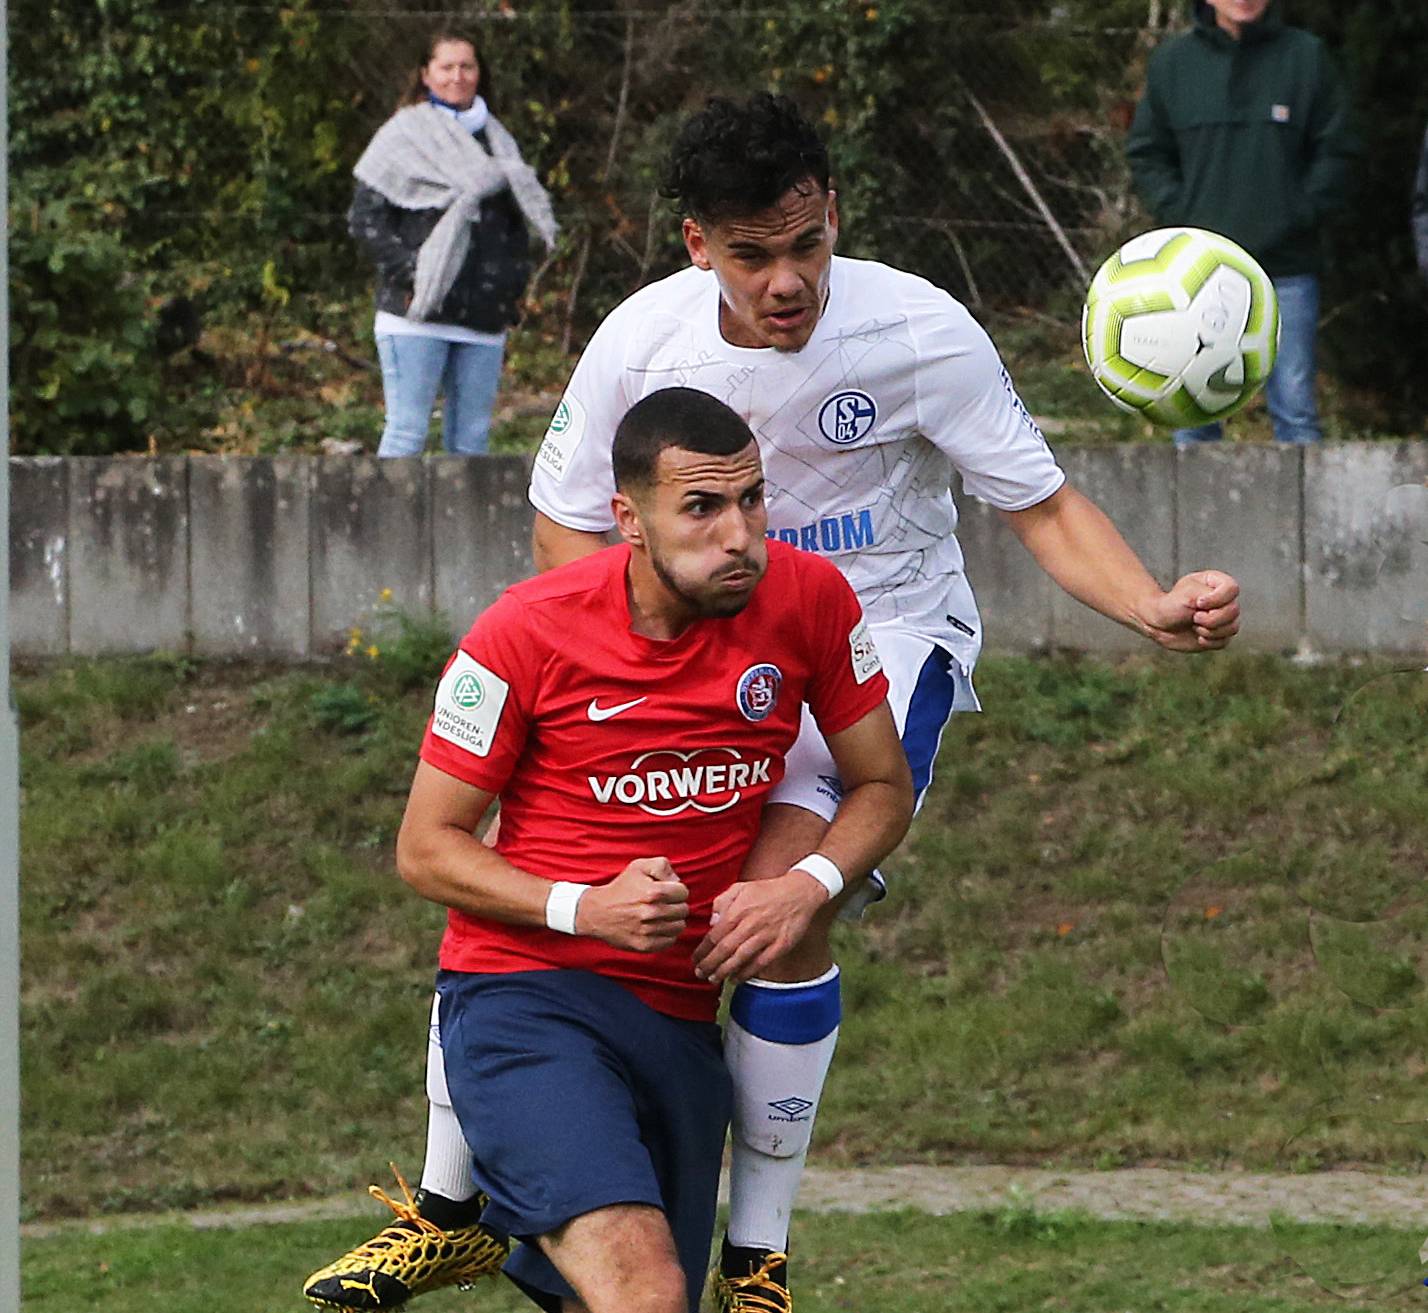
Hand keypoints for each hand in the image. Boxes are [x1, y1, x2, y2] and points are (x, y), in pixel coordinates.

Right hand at [576, 857, 687, 951]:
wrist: (597, 912)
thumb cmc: (622, 888)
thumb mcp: (639, 866)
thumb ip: (663, 866)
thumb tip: (677, 881)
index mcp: (654, 892)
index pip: (684, 893)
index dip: (676, 890)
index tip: (666, 891)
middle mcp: (652, 913)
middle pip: (684, 910)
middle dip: (675, 905)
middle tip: (662, 903)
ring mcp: (649, 931)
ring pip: (679, 926)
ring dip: (672, 920)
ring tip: (659, 915)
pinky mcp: (645, 945)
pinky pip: (670, 941)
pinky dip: (666, 934)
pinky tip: (656, 927)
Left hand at [692, 871, 829, 984]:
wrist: (800, 892)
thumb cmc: (767, 891)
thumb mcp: (740, 887)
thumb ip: (722, 902)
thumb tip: (711, 922)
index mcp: (739, 910)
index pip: (715, 935)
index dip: (703, 950)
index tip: (695, 959)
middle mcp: (751, 924)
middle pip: (725, 949)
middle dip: (710, 964)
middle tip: (700, 973)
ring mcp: (767, 936)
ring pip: (741, 958)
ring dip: (724, 971)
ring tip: (714, 979)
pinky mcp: (781, 945)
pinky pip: (760, 963)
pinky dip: (747, 973)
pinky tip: (736, 979)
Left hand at [1142, 570, 1239, 651]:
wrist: (1158, 624)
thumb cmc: (1171, 605)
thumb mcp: (1188, 595)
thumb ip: (1209, 596)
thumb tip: (1223, 609)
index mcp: (1217, 584)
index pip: (1232, 589)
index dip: (1218, 599)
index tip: (1198, 603)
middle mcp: (1224, 600)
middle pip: (1234, 611)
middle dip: (1211, 618)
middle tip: (1194, 617)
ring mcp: (1223, 618)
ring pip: (1232, 628)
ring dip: (1210, 630)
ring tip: (1194, 625)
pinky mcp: (1219, 635)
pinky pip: (1225, 641)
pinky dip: (1209, 641)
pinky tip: (1197, 636)